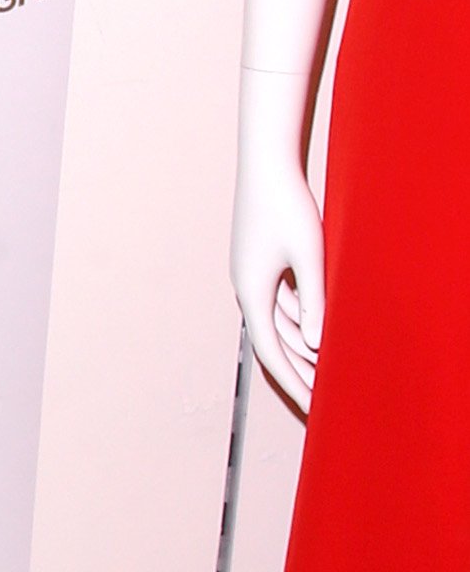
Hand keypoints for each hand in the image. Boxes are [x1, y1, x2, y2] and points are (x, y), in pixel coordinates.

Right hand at [234, 123, 323, 407]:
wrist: (265, 164)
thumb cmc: (286, 205)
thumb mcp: (308, 255)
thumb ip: (314, 300)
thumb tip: (317, 342)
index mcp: (252, 292)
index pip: (271, 353)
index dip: (292, 383)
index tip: (312, 407)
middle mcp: (248, 290)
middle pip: (273, 344)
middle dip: (298, 374)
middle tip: (321, 402)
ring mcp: (253, 277)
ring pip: (278, 325)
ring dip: (300, 350)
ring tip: (324, 374)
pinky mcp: (262, 264)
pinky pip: (281, 304)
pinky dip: (299, 323)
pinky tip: (317, 334)